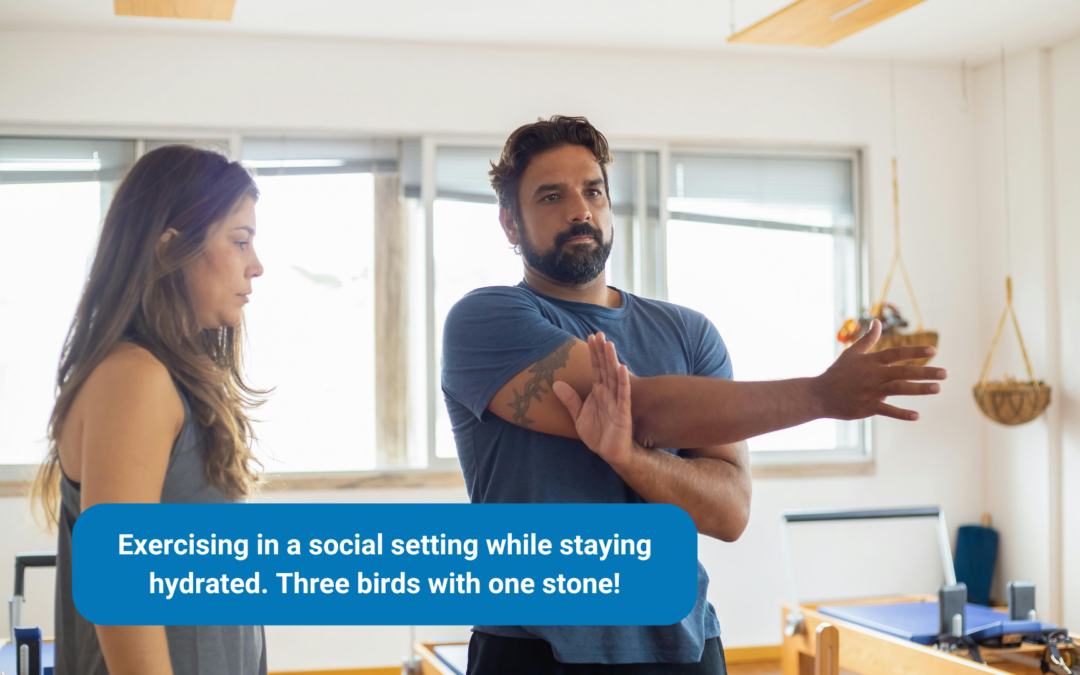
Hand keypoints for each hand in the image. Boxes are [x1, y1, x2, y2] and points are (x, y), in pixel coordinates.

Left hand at [552, 333, 636, 466]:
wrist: (609, 452)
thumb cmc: (597, 433)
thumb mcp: (578, 415)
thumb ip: (570, 399)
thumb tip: (556, 383)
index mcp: (599, 392)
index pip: (596, 368)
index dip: (594, 353)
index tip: (591, 337)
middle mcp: (609, 393)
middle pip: (605, 368)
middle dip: (602, 351)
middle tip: (599, 334)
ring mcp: (617, 401)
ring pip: (614, 377)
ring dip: (612, 361)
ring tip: (609, 345)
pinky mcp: (623, 413)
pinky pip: (623, 395)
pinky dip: (622, 382)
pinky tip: (621, 368)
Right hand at [811, 319, 947, 420]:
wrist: (819, 394)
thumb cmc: (837, 373)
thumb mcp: (851, 353)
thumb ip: (868, 339)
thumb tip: (877, 322)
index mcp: (870, 361)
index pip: (896, 354)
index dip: (914, 352)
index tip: (933, 351)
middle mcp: (872, 375)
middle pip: (902, 372)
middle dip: (925, 372)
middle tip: (945, 373)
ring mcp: (870, 392)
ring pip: (898, 389)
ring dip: (919, 389)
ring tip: (937, 388)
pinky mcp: (867, 407)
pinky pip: (887, 410)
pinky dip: (901, 413)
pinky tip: (916, 415)